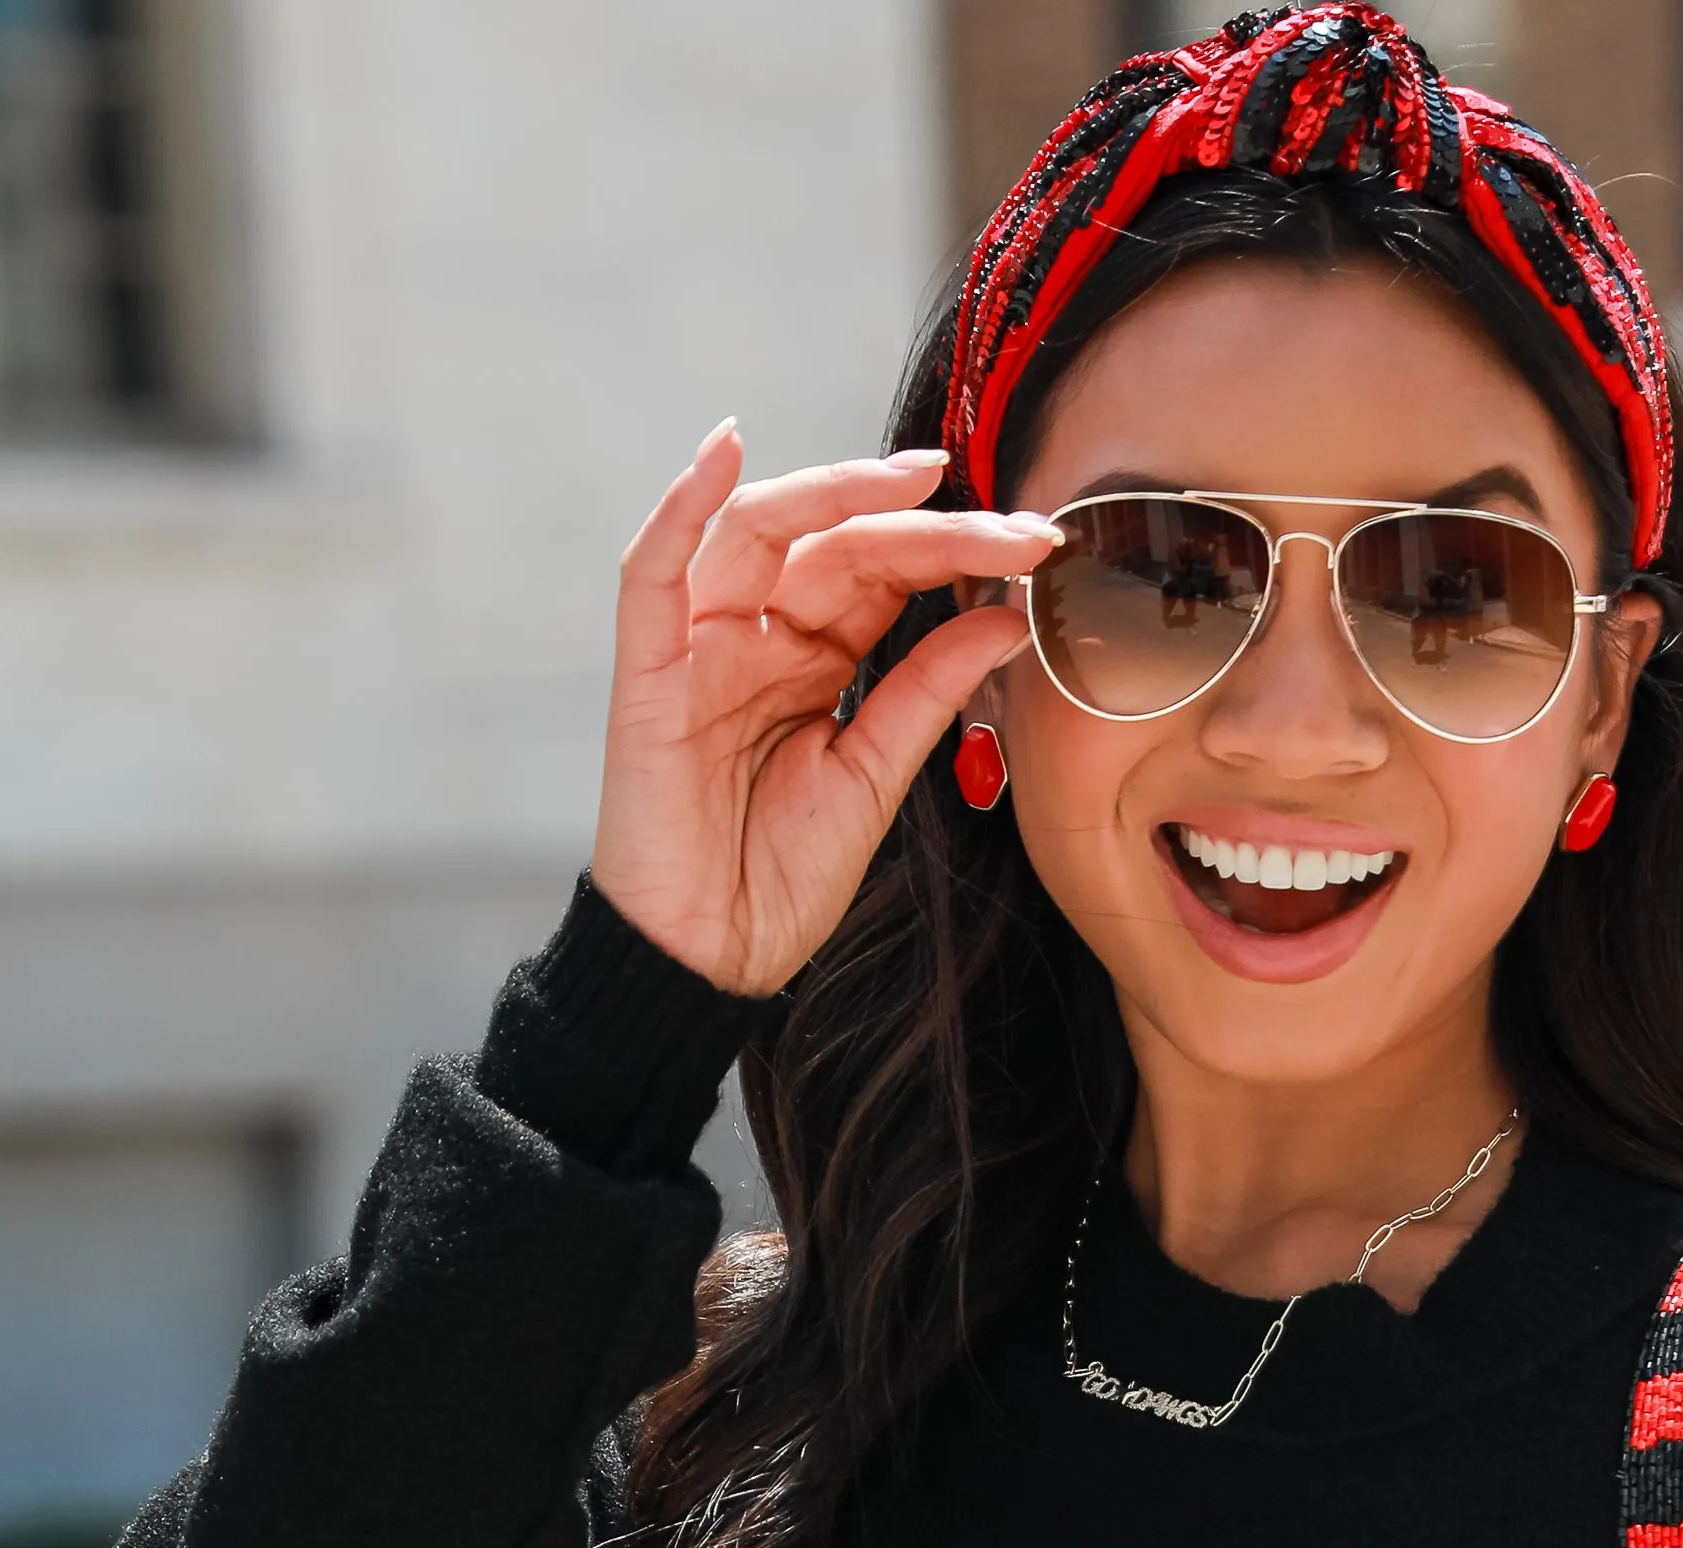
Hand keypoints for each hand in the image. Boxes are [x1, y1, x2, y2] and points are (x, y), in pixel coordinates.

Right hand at [589, 427, 1059, 996]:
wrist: (713, 958)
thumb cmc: (780, 878)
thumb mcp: (875, 776)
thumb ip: (927, 691)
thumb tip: (1005, 617)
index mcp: (813, 658)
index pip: (884, 574)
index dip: (956, 551)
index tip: (1036, 545)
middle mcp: (757, 635)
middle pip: (837, 543)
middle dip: (924, 524)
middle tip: (1012, 523)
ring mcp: (699, 645)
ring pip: (759, 533)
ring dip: (833, 491)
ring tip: (913, 477)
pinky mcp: (646, 671)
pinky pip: (652, 571)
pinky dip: (681, 506)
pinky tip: (726, 454)